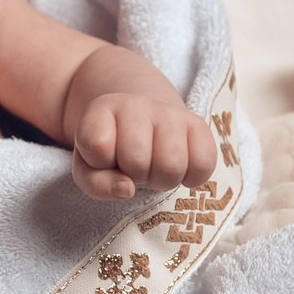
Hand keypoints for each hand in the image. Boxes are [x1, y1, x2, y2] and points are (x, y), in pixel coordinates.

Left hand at [70, 89, 218, 200]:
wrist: (140, 117)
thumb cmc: (111, 150)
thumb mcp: (89, 168)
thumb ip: (97, 183)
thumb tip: (127, 189)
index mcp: (101, 111)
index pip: (98, 145)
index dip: (99, 162)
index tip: (103, 157)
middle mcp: (136, 105)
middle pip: (137, 161)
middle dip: (134, 175)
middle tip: (133, 167)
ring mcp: (170, 112)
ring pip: (171, 166)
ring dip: (162, 178)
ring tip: (154, 167)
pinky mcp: (198, 124)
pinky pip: (204, 163)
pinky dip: (192, 177)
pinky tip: (180, 168)